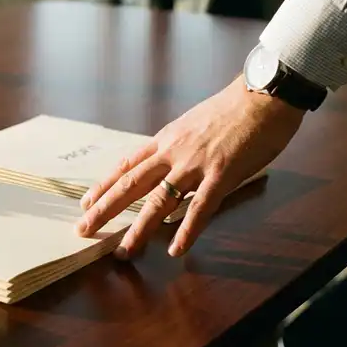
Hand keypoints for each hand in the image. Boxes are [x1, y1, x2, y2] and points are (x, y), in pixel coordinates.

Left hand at [76, 76, 306, 257]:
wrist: (263, 94)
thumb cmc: (233, 108)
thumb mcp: (194, 123)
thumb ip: (179, 146)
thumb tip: (169, 164)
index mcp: (166, 139)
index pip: (127, 166)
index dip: (105, 186)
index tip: (86, 203)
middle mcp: (173, 152)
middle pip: (131, 184)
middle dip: (105, 209)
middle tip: (83, 230)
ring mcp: (195, 164)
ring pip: (159, 200)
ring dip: (139, 229)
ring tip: (123, 252)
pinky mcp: (222, 174)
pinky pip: (200, 207)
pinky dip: (187, 230)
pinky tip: (175, 250)